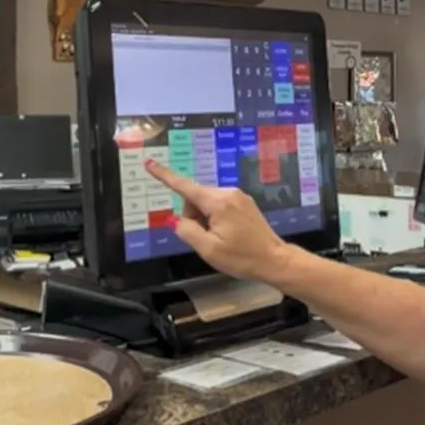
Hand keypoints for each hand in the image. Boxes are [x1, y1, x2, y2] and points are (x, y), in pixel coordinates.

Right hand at [143, 158, 291, 282]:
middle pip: (195, 198)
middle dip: (193, 216)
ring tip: (219, 239)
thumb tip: (175, 219)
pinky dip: (215, 218)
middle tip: (206, 239)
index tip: (149, 164)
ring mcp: (239, 197)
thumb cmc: (242, 258)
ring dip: (204, 219)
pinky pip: (220, 205)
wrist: (274, 260)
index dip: (164, 176)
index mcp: (218, 202)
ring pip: (207, 202)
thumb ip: (187, 231)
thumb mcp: (208, 249)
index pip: (184, 187)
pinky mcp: (244, 203)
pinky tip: (227, 234)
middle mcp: (229, 193)